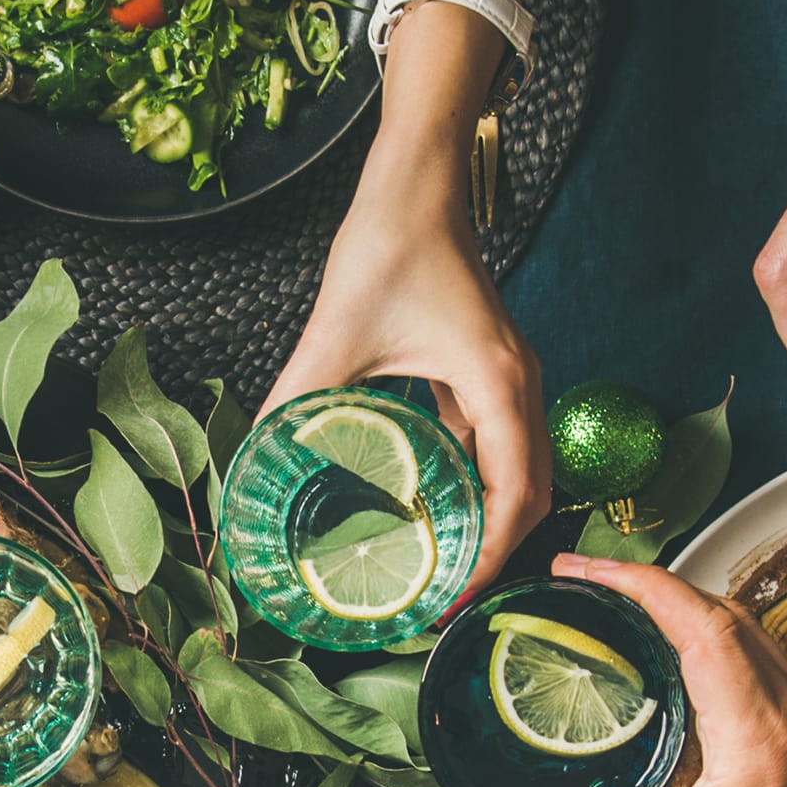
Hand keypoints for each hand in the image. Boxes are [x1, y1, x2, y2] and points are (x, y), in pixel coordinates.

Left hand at [267, 188, 550, 597]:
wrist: (416, 186)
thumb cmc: (389, 246)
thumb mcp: (335, 335)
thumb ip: (297, 401)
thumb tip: (256, 465)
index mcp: (498, 385)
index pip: (515, 497)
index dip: (490, 557)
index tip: (450, 599)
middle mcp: (518, 387)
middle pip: (530, 496)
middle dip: (494, 554)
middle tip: (442, 600)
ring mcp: (508, 379)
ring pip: (517, 472)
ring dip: (488, 522)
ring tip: (438, 566)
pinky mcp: (488, 371)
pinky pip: (494, 444)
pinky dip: (473, 484)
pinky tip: (427, 506)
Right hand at [445, 557, 786, 786]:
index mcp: (756, 746)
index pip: (703, 626)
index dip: (638, 584)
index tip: (581, 571)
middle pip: (725, 614)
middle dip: (653, 586)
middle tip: (584, 584)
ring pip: (750, 632)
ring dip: (687, 609)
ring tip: (619, 611)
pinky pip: (763, 663)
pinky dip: (714, 641)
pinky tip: (670, 661)